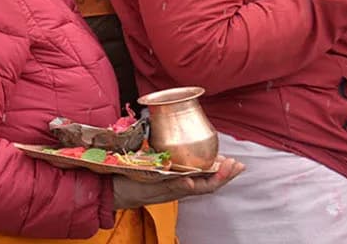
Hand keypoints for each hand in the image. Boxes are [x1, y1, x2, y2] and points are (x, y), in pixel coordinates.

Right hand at [111, 155, 244, 207]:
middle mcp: (177, 185)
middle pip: (206, 181)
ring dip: (213, 168)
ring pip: (198, 176)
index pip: (206, 185)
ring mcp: (171, 180)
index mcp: (177, 189)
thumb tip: (192, 182)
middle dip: (223, 173)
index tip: (232, 165)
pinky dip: (195, 163)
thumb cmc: (128, 189)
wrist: (109, 189)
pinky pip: (185, 169)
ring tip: (225, 160)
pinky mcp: (162, 173)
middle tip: (237, 162)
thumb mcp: (148, 188)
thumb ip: (169, 185)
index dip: (221, 176)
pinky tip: (197, 157)